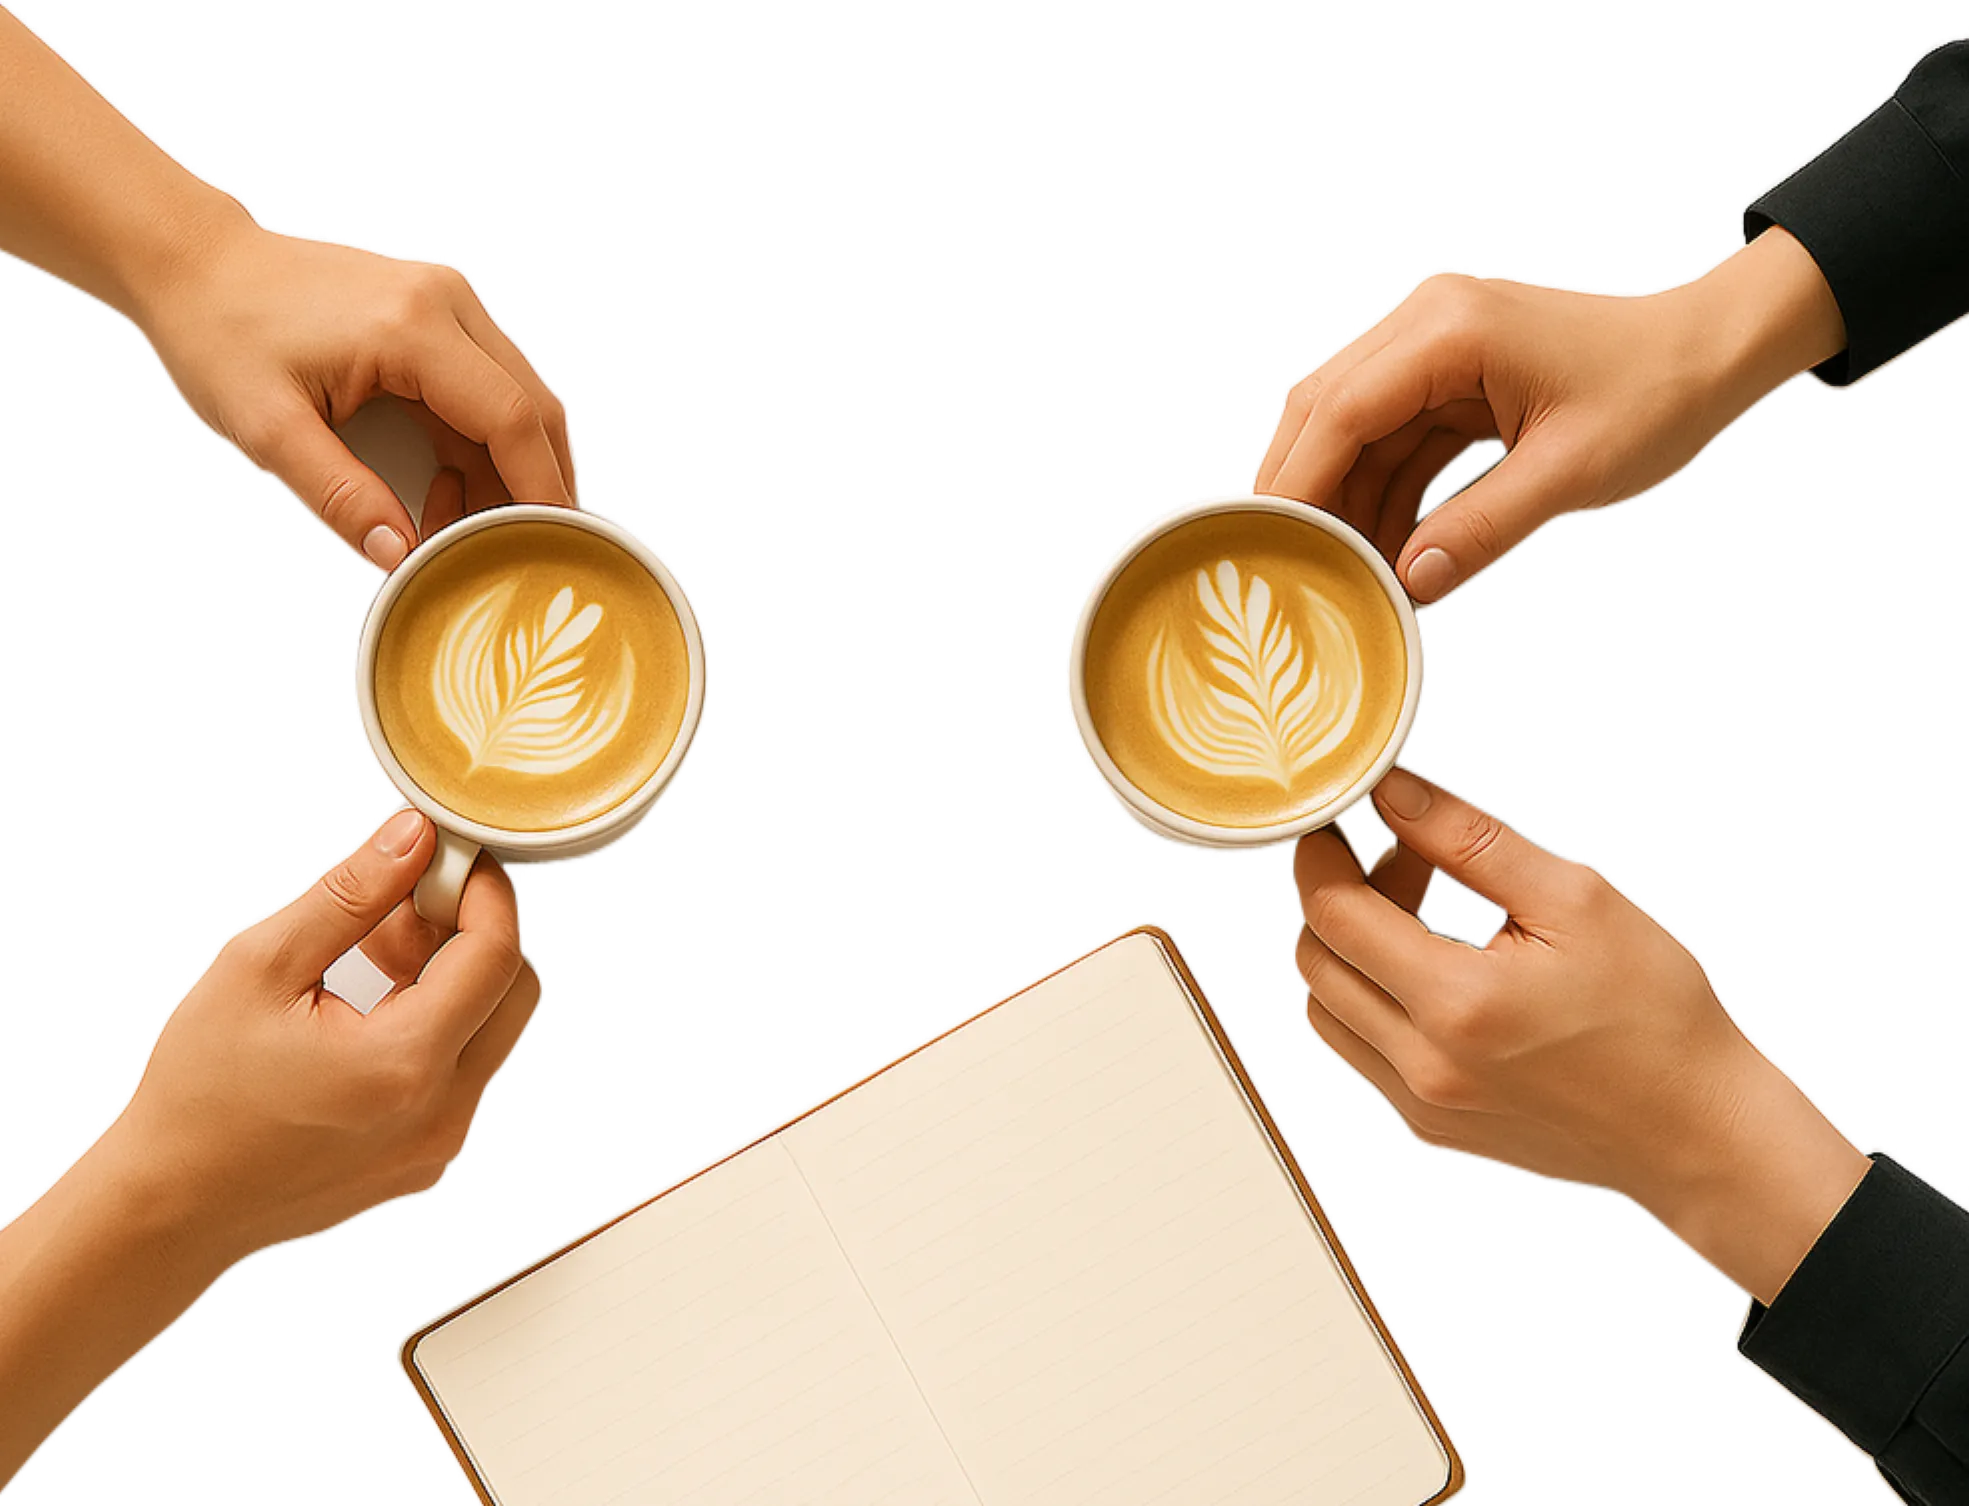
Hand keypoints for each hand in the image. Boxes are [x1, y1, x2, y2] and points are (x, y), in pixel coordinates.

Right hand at [113, 808, 540, 1261]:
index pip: (496, 953)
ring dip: (451, 977)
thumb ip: (351, 894)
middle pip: (513, 991)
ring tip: (370, 953)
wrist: (170, 1208)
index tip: (452, 856)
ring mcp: (441, 1143)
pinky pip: (463, 1072)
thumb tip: (415, 836)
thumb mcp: (262, 968)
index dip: (483, 890)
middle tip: (403, 905)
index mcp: (406, 1064)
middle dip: (471, 931)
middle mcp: (442, 1112)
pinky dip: (435, 1025)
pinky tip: (368, 1007)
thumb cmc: (199, 1094)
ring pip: (491, 1030)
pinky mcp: (427, 1157)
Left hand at [130, 216, 575, 571]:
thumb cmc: (219, 334)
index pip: (512, 418)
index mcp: (412, 327)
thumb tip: (401, 556)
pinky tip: (447, 484)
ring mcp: (446, 303)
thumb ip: (340, 496)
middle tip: (517, 549)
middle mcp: (445, 303)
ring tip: (461, 523)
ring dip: (508, 467)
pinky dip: (484, 443)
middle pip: (535, 406)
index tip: (548, 544)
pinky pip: (488, 387)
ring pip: (519, 398)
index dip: (539, 488)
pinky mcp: (437, 313)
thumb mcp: (267, 430)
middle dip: (535, 484)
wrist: (194, 264)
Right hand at [1254, 228, 1846, 602]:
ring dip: (1347, 502)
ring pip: (1354, 432)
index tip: (1271, 546)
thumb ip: (1480, 528)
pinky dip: (1386, 495)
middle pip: (1326, 413)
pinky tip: (1386, 550)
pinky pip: (1395, 441)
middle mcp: (1427, 325)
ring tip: (1346, 572)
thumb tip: (1406, 584)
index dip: (1298, 483)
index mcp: (1449, 330)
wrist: (1713, 352)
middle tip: (1288, 565)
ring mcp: (1435, 349)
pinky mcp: (1450, 379)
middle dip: (1305, 492)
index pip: (1340, 410)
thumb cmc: (1657, 393)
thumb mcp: (1570, 472)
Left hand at [1292, 767, 1869, 1303]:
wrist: (1697, 1129)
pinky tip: (1435, 972)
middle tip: (1407, 862)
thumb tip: (1393, 793)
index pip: (1333, 916)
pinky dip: (1372, 1000)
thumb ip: (1468, 839)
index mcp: (1458, 1005)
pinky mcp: (1431, 1128)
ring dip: (1352, 951)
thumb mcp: (1573, 899)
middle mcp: (1424, 1066)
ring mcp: (1422, 1106)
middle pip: (1317, 961)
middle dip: (1341, 897)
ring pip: (1327, 1010)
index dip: (1322, 859)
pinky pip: (1361, 1051)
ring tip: (1423, 916)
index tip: (1339, 825)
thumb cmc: (1655, 1013)